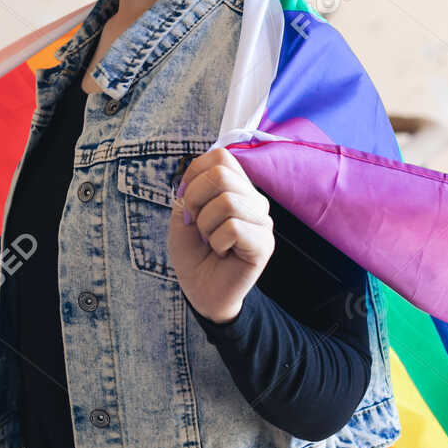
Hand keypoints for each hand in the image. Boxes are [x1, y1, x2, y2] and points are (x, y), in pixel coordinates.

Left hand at [168, 146, 272, 322]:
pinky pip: (233, 228)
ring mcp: (262, 221)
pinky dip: (216, 242)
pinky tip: (221, 252)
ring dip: (206, 225)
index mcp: (237, 187)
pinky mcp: (264, 243)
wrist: (201, 291)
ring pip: (227, 201)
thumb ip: (190, 192)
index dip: (194, 174)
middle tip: (196, 224)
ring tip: (210, 241)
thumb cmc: (194, 254)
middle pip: (221, 174)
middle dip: (195, 199)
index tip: (186, 201)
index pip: (220, 156)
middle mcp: (254, 199)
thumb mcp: (182, 217)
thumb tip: (197, 179)